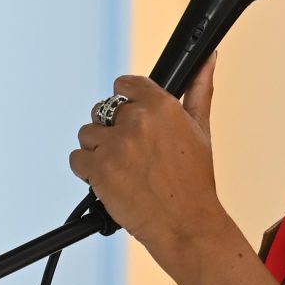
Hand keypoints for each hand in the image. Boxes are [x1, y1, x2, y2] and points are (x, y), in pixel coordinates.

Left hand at [71, 61, 230, 266]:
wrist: (187, 225)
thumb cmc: (195, 182)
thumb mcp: (201, 130)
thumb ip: (199, 90)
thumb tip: (207, 60)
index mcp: (161, 106)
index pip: (124, 86)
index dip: (126, 104)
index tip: (131, 121)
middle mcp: (136, 121)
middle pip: (103, 111)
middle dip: (112, 131)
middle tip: (132, 156)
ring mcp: (115, 146)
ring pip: (87, 135)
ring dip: (99, 151)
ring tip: (123, 171)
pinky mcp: (98, 170)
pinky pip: (77, 159)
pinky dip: (88, 171)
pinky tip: (110, 182)